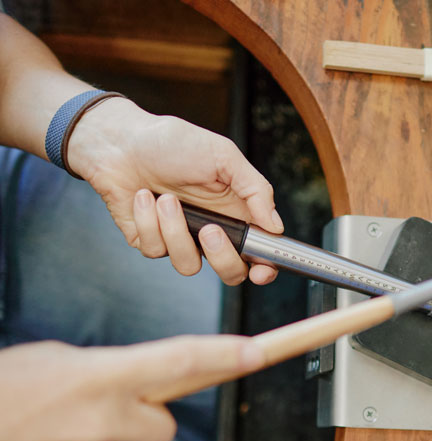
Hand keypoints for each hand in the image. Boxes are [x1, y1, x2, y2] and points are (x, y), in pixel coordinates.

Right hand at [0, 335, 262, 440]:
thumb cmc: (1, 387)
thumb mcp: (56, 359)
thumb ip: (107, 371)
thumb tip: (137, 385)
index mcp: (99, 374)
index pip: (178, 360)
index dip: (224, 355)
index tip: (259, 351)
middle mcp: (102, 419)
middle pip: (164, 425)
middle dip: (147, 416)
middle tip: (108, 405)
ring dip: (100, 436)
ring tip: (53, 424)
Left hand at [66, 97, 282, 285]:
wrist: (119, 141)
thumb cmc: (173, 142)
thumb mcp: (224, 156)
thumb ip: (255, 190)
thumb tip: (276, 225)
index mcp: (236, 212)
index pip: (260, 252)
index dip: (265, 268)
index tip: (262, 270)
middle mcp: (212, 231)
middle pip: (231, 272)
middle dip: (221, 257)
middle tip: (210, 230)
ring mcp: (181, 239)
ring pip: (189, 265)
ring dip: (176, 231)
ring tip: (165, 199)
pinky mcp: (150, 241)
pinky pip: (156, 250)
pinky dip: (148, 221)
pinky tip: (143, 197)